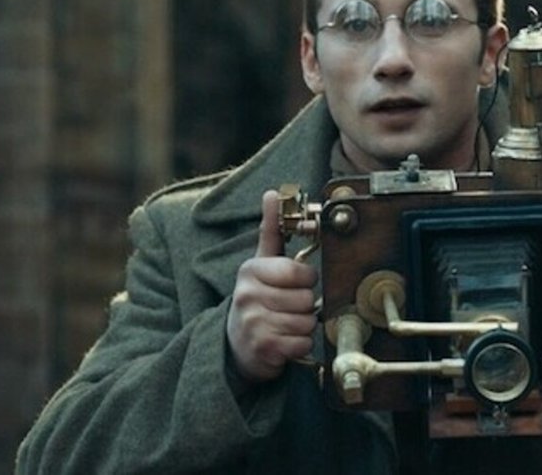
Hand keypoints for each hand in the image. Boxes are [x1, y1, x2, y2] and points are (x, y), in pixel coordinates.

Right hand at [226, 190, 319, 383]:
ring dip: (303, 326)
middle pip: (306, 299)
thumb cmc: (256, 299)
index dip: (306, 280)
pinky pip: (302, 344)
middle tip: (290, 308)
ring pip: (306, 322)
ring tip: (286, 324)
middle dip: (306, 306)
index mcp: (251, 270)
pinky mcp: (261, 348)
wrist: (235, 344)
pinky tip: (285, 340)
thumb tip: (272, 193)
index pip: (298, 272)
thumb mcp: (260, 263)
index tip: (297, 283)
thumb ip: (270, 229)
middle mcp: (247, 295)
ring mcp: (252, 323)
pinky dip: (300, 345)